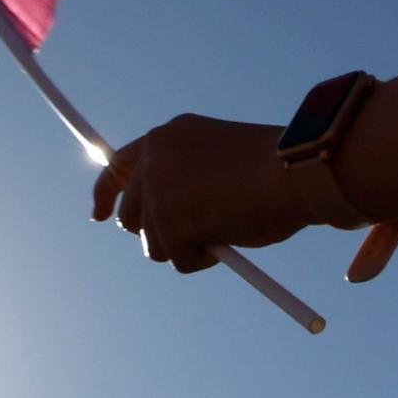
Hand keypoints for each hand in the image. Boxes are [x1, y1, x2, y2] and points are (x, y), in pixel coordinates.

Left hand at [93, 116, 370, 276]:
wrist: (300, 167)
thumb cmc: (276, 169)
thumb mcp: (218, 163)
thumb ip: (186, 180)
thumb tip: (164, 224)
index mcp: (166, 136)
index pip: (119, 166)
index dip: (106, 193)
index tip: (98, 215)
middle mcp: (153, 158)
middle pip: (130, 216)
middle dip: (156, 234)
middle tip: (188, 240)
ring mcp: (158, 190)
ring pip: (154, 244)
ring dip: (187, 248)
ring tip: (226, 227)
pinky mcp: (169, 220)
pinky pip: (178, 260)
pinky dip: (203, 260)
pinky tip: (231, 235)